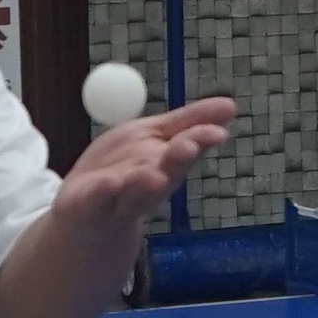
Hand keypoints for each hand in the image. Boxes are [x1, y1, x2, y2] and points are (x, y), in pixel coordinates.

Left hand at [53, 98, 237, 237]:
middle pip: (166, 171)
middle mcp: (148, 182)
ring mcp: (120, 197)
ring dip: (145, 182)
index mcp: (165, 162)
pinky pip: (99, 200)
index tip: (217, 133)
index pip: (186, 148)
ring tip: (154, 175)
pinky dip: (105, 191)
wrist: (85, 212)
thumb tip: (231, 105)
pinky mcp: (90, 206)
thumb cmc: (125, 168)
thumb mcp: (155, 136)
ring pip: (136, 191)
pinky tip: (111, 183)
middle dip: (177, 160)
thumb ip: (189, 122)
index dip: (200, 140)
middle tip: (188, 147)